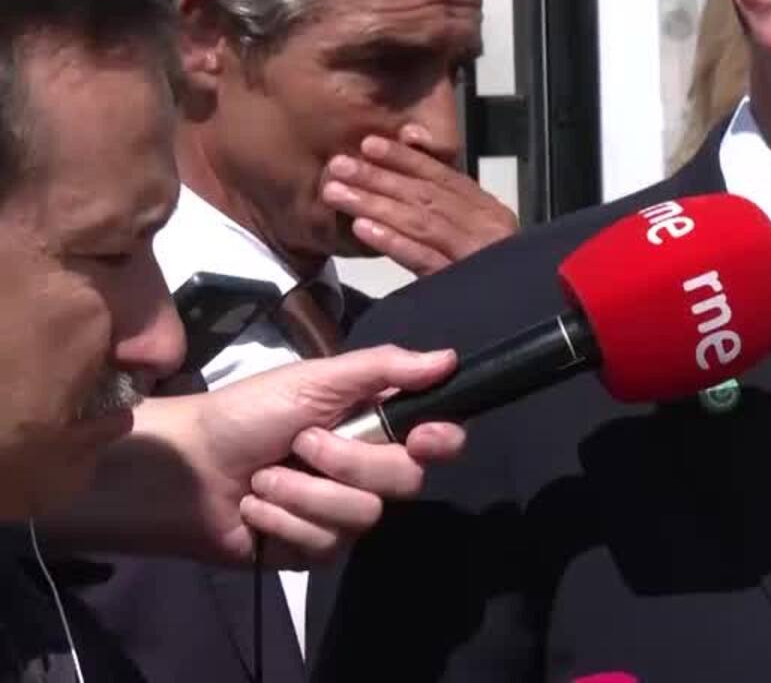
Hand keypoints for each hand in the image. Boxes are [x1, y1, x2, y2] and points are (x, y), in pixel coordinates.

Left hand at [47, 346, 465, 567]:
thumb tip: (449, 358)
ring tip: (263, 478)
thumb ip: (382, 367)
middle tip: (301, 444)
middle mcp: (369, 471)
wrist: (182, 467)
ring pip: (364, 515)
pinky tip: (255, 507)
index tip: (422, 438)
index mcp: (374, 425)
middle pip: (406, 480)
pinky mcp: (314, 550)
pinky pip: (325, 543)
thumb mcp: (314, 380)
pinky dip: (283, 519)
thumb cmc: (245, 413)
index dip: (441, 440)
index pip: (437, 438)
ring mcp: (343, 513)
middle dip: (348, 461)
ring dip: (304, 492)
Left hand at [322, 125, 517, 275]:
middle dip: (380, 177)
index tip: (368, 144)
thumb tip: (413, 156)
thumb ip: (449, 205)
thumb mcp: (477, 233)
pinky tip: (362, 229)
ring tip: (337, 193)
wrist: (522, 315)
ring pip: (421, 222)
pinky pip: (423, 258)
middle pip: (427, 196)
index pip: (444, 176)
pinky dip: (392, 242)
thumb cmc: (494, 278)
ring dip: (375, 204)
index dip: (405, 159)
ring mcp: (475, 256)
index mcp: (490, 211)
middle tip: (338, 165)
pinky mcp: (460, 284)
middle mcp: (487, 228)